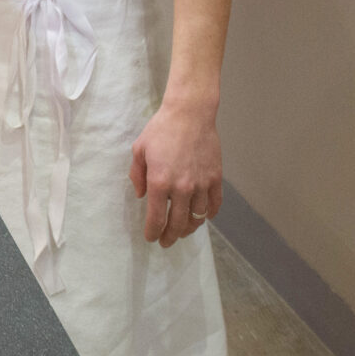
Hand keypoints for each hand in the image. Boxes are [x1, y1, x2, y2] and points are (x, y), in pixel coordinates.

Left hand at [129, 97, 221, 247]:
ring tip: (183, 231)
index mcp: (160, 182)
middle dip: (170, 236)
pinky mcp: (216, 178)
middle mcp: (182, 187)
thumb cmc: (161, 129)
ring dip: (190, 228)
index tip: (151, 238)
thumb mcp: (139, 150)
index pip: (157, 218)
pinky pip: (215, 204)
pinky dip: (209, 214)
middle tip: (166, 242)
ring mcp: (202, 184)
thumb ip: (138, 176)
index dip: (153, 232)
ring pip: (198, 217)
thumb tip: (142, 196)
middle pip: (178, 223)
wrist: (190, 114)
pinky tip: (203, 216)